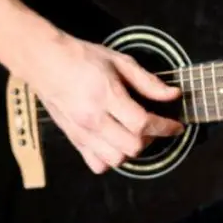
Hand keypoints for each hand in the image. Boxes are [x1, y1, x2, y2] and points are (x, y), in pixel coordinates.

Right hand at [23, 34, 183, 173]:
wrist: (46, 62)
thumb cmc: (83, 58)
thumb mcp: (120, 61)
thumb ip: (148, 81)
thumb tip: (173, 94)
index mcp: (106, 96)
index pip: (142, 123)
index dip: (165, 127)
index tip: (176, 126)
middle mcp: (93, 119)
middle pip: (132, 146)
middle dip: (151, 139)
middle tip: (154, 125)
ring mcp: (81, 132)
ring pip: (116, 159)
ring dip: (131, 150)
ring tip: (135, 134)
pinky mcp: (73, 139)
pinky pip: (96, 164)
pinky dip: (111, 159)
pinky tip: (115, 143)